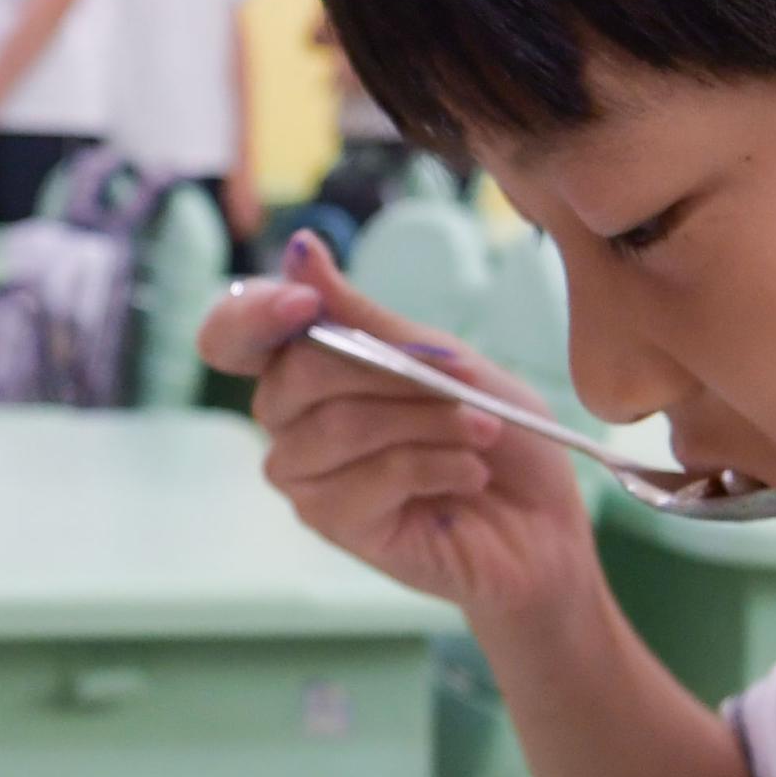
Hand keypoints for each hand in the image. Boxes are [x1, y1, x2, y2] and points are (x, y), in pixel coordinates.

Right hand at [200, 239, 604, 630]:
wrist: (544, 523)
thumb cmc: (496, 435)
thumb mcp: (441, 358)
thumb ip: (363, 316)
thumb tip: (298, 249)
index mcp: (305, 368)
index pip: (231, 333)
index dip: (252, 313)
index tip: (306, 302)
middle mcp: (289, 423)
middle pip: (294, 374)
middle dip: (395, 374)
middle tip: (462, 385)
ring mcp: (306, 478)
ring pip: (337, 428)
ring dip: (428, 423)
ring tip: (482, 433)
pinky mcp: (333, 526)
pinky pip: (370, 477)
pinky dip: (436, 465)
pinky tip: (470, 476)